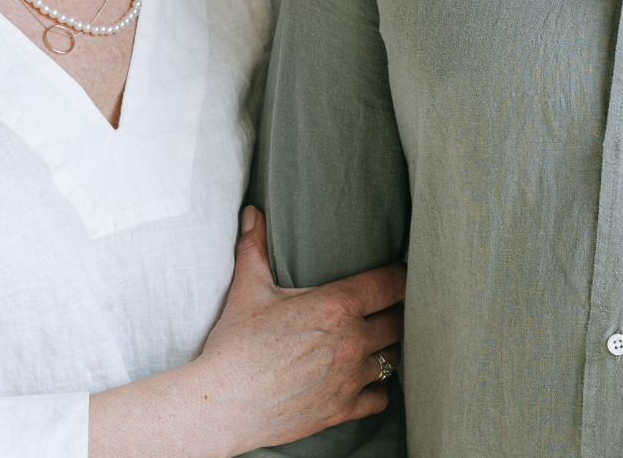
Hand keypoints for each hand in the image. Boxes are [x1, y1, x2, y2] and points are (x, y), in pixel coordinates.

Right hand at [193, 206, 404, 452]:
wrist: (223, 405)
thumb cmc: (235, 346)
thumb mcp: (247, 290)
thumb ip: (255, 248)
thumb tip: (252, 213)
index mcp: (336, 306)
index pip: (392, 283)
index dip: (400, 276)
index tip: (398, 274)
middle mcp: (352, 341)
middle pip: (400, 322)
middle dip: (396, 313)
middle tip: (386, 308)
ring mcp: (351, 378)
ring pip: (393, 359)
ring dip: (387, 349)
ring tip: (377, 342)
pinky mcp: (343, 409)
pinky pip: (381, 397)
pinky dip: (378, 387)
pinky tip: (367, 379)